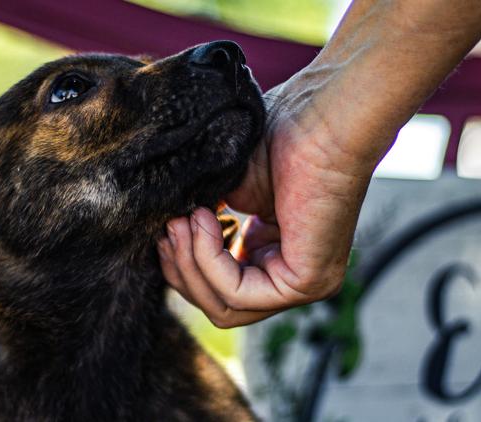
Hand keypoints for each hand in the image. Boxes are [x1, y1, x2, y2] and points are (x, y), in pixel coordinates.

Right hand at [157, 79, 374, 327]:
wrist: (320, 116)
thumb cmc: (278, 136)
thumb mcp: (224, 191)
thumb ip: (198, 223)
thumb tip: (160, 239)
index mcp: (273, 255)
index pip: (217, 289)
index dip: (182, 263)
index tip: (165, 224)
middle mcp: (290, 276)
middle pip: (217, 306)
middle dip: (181, 269)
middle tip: (167, 226)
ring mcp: (303, 284)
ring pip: (224, 308)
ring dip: (190, 265)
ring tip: (182, 221)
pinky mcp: (306, 282)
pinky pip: (238, 293)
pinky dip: (208, 260)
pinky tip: (201, 220)